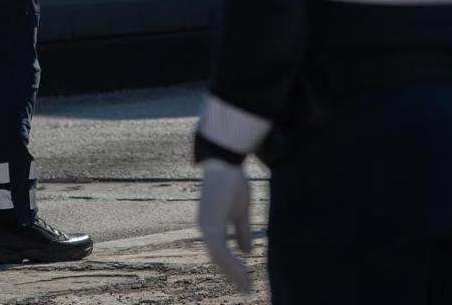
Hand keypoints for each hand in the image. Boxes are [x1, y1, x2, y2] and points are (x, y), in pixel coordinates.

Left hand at [196, 158, 253, 291]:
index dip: (232, 266)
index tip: (244, 278)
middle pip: (218, 258)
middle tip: (245, 289)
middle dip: (232, 274)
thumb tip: (247, 251)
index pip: (221, 251)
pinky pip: (220, 251)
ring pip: (218, 258)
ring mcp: (206, 227)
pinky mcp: (210, 225)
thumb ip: (241, 230)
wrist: (226, 161)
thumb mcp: (241, 209)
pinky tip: (242, 273)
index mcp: (212, 224)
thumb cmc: (233, 180)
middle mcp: (205, 227)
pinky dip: (231, 264)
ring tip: (246, 286)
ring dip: (233, 273)